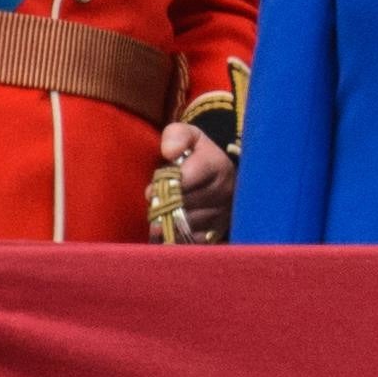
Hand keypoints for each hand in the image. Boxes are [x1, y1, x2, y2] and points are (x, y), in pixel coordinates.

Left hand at [159, 121, 233, 238]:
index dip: (163, 186)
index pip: (185, 180)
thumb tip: (169, 153)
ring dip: (169, 222)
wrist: (220, 172)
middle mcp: (225, 191)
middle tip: (154, 204)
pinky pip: (193, 241)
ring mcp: (224, 214)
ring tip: (162, 215)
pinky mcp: (219, 232)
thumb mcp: (188, 135)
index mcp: (217, 165)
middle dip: (164, 205)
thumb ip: (176, 136)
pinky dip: (178, 237)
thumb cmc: (197, 153)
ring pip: (187, 224)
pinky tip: (170, 229)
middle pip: (184, 205)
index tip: (151, 190)